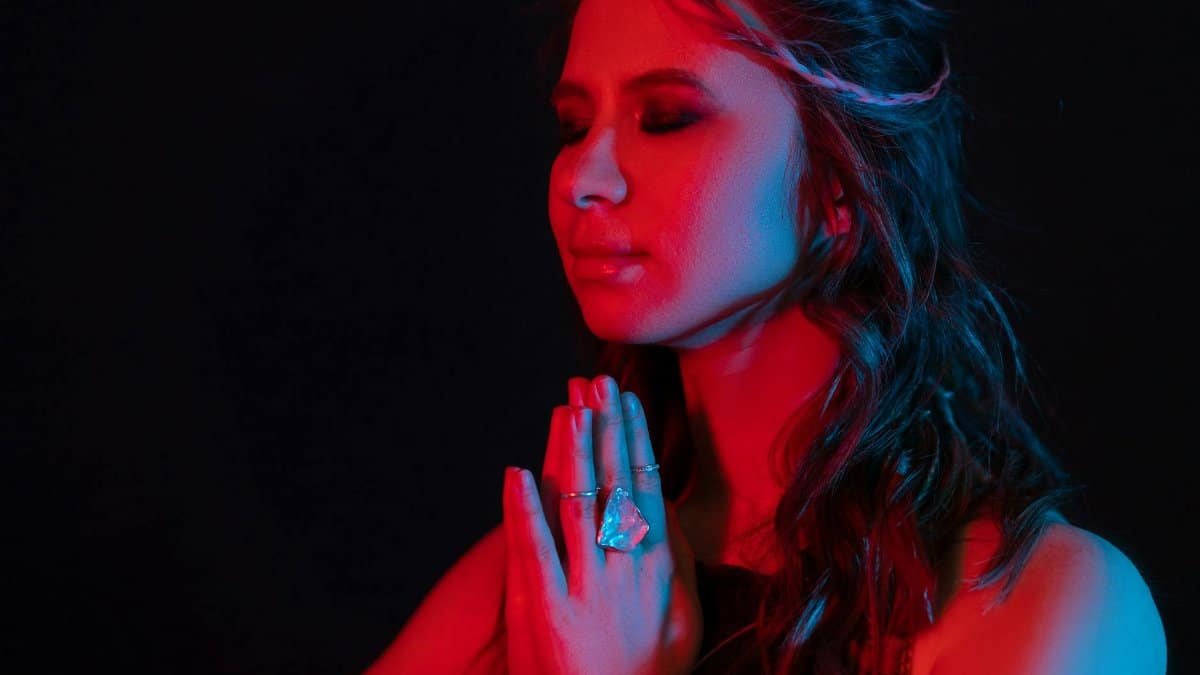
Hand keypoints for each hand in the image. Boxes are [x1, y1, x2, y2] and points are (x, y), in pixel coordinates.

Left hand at [502, 374, 702, 674]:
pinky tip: (517, 472)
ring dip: (573, 453)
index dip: (634, 440)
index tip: (625, 401)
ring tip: (569, 408)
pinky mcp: (545, 611)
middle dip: (607, 429)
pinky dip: (524, 509)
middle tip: (597, 381)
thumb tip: (665, 506)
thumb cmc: (646, 674)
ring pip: (579, 506)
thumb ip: (678, 564)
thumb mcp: (684, 621)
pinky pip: (534, 550)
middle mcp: (626, 573)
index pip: (646, 488)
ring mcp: (586, 590)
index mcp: (660, 570)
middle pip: (615, 485)